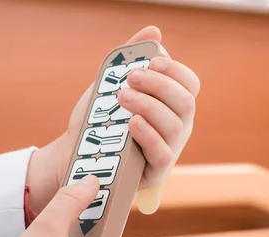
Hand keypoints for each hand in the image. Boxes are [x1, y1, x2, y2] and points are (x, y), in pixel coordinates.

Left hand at [26, 25, 199, 213]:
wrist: (78, 151)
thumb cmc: (102, 118)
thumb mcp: (113, 85)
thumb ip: (132, 58)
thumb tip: (153, 31)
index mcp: (172, 105)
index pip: (190, 85)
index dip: (176, 71)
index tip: (154, 61)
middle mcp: (177, 127)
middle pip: (185, 103)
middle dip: (159, 85)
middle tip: (131, 77)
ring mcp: (169, 150)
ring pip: (174, 126)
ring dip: (149, 106)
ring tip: (122, 97)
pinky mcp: (156, 172)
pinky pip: (162, 153)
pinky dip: (148, 134)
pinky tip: (132, 122)